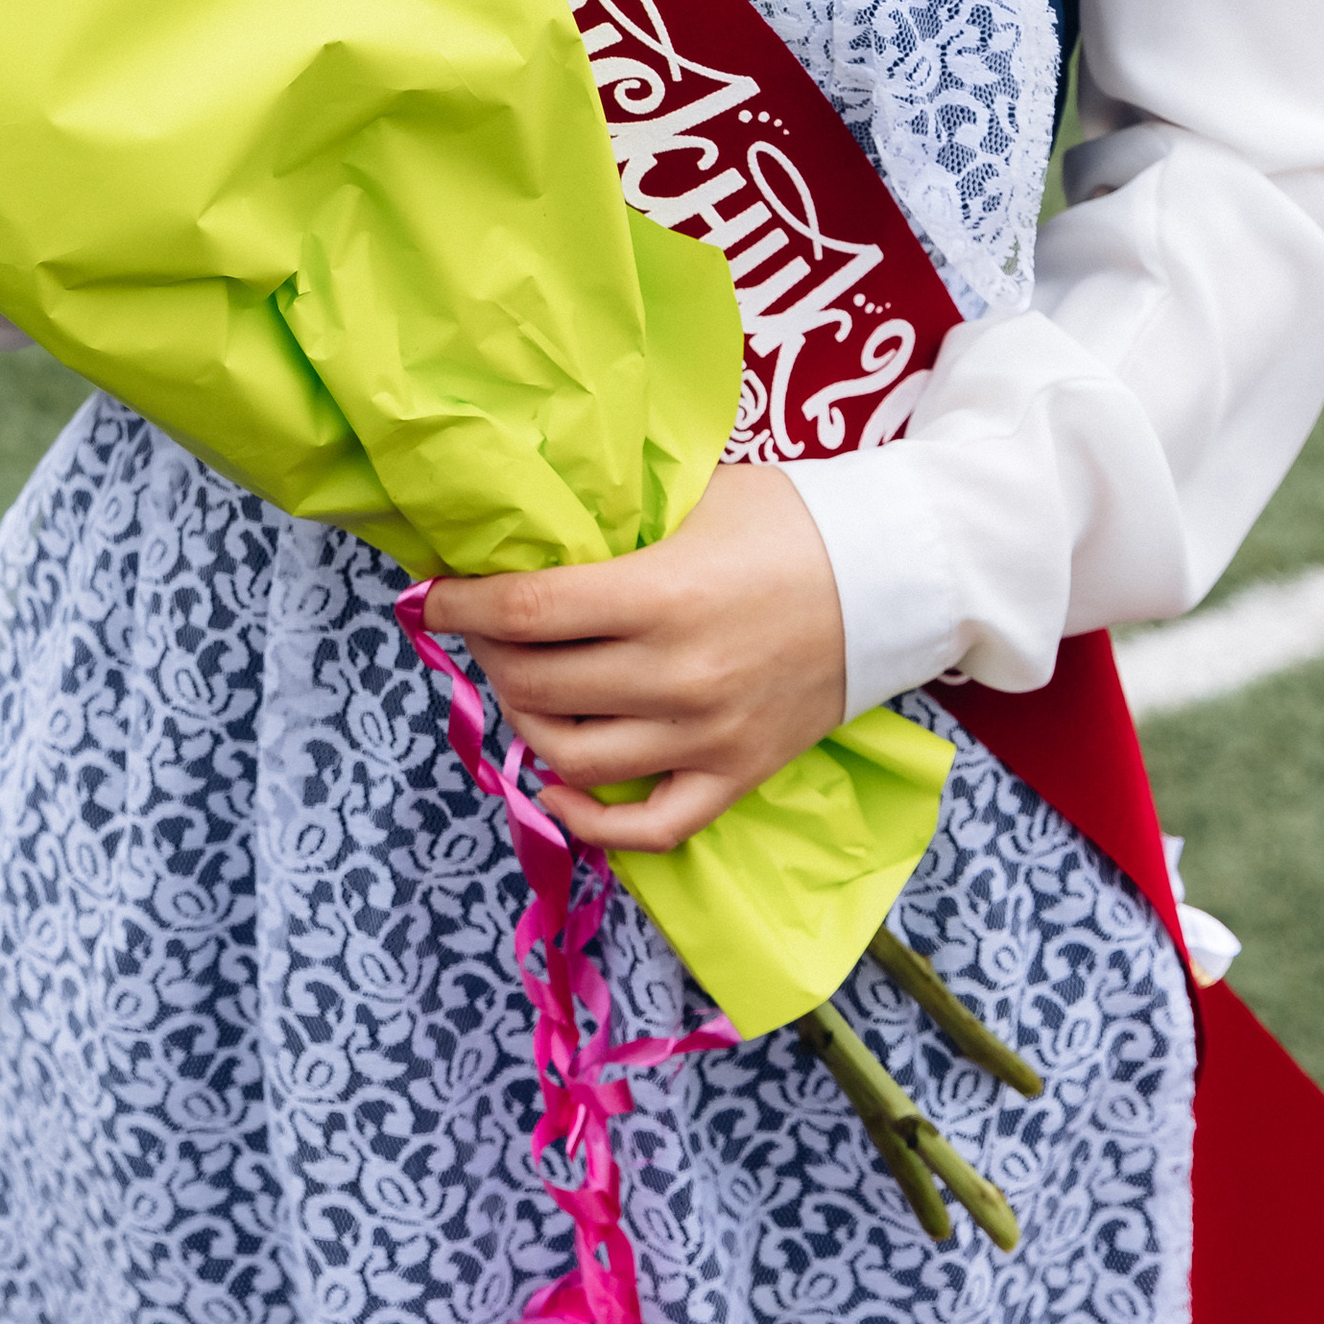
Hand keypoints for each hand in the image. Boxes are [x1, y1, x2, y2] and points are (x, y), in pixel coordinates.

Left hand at [419, 465, 844, 854]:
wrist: (892, 579)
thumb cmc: (789, 523)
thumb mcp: (697, 498)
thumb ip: (619, 523)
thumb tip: (529, 534)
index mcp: (663, 593)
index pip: (528, 610)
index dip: (464, 606)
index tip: (432, 598)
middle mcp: (678, 674)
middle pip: (539, 685)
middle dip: (493, 658)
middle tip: (486, 634)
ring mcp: (709, 735)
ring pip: (576, 759)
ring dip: (528, 726)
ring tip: (524, 690)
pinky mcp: (739, 774)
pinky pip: (649, 826)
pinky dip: (592, 820)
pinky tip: (557, 788)